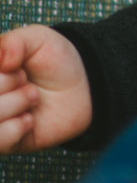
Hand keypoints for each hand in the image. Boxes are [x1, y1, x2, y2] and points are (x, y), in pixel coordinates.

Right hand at [0, 26, 91, 152]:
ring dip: (14, 104)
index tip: (14, 65)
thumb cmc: (55, 60)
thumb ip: (13, 43)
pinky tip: (30, 119)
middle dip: (7, 83)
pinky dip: (15, 128)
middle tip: (27, 80)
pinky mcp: (5, 143)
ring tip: (33, 97)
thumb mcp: (36, 39)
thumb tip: (1, 61)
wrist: (83, 87)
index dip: (1, 73)